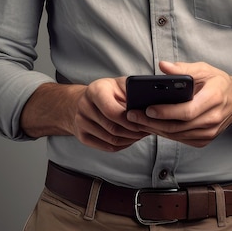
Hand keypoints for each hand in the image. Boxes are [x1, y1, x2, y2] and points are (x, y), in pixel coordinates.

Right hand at [20, 78, 148, 151]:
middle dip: (133, 131)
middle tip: (148, 130)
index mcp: (95, 90)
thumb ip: (133, 91)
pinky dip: (123, 145)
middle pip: (113, 128)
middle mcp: (84, 106)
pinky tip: (131, 139)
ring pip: (111, 139)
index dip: (130, 120)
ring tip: (142, 134)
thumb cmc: (107, 91)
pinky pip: (107, 146)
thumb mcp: (119, 84)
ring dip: (130, 139)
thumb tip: (150, 103)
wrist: (82, 100)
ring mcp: (81, 123)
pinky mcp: (82, 137)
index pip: (112, 111)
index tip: (144, 121)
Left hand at [124, 61, 231, 145]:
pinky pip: (181, 139)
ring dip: (156, 129)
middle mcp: (213, 119)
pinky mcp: (205, 140)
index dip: (166, 111)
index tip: (148, 108)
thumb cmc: (218, 82)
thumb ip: (183, 68)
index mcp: (214, 98)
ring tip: (137, 120)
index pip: (187, 110)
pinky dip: (165, 133)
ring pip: (178, 135)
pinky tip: (152, 125)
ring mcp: (209, 132)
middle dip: (153, 122)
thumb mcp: (204, 69)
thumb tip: (162, 66)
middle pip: (179, 126)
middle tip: (133, 115)